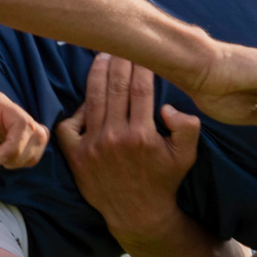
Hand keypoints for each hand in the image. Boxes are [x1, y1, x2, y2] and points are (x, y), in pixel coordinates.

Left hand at [0, 84, 48, 196]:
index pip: (21, 120)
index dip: (14, 143)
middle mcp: (0, 114)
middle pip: (33, 131)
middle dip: (19, 152)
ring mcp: (4, 132)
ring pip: (39, 138)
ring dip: (26, 156)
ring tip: (3, 163)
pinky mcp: (5, 149)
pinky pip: (33, 149)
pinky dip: (28, 160)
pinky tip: (8, 165)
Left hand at [56, 54, 201, 241]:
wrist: (137, 214)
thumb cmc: (163, 180)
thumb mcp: (186, 155)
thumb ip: (187, 127)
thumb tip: (168, 106)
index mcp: (143, 135)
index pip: (140, 88)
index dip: (140, 65)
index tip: (142, 50)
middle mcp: (115, 138)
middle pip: (115, 87)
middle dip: (118, 60)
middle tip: (119, 42)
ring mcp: (92, 146)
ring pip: (92, 99)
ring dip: (96, 74)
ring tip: (101, 56)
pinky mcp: (75, 156)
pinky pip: (69, 124)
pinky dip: (76, 109)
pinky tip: (87, 99)